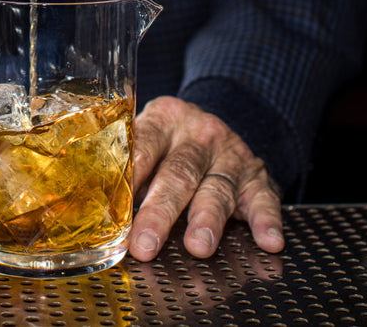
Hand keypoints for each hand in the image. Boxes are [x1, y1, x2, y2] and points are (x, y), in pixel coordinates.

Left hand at [130, 96, 284, 260]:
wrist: (216, 128)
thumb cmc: (169, 145)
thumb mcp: (148, 141)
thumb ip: (129, 169)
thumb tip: (98, 215)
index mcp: (164, 119)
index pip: (144, 144)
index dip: (130, 177)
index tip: (116, 208)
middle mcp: (198, 134)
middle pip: (178, 173)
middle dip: (160, 212)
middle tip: (145, 243)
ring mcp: (230, 154)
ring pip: (217, 188)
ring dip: (207, 219)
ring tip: (197, 247)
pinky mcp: (257, 175)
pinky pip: (264, 198)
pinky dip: (267, 220)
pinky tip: (268, 240)